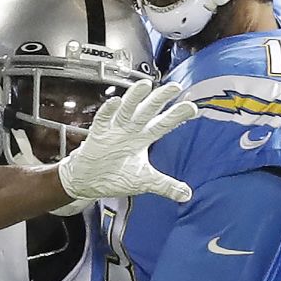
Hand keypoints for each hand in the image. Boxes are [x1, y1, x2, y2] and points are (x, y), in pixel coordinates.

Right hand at [57, 80, 196, 201]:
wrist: (88, 182)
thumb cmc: (116, 175)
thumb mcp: (145, 181)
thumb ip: (166, 185)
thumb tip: (187, 195)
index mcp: (143, 138)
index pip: (163, 125)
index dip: (176, 116)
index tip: (192, 107)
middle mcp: (130, 130)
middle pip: (147, 111)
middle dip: (160, 99)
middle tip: (174, 87)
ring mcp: (114, 131)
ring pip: (126, 110)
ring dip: (134, 98)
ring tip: (144, 85)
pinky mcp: (97, 135)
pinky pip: (102, 120)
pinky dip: (108, 112)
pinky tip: (114, 102)